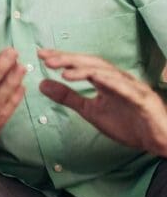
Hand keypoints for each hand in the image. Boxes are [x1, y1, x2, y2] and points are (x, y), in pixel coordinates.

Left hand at [38, 49, 166, 157]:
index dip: (62, 57)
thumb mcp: (90, 111)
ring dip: (84, 69)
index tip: (41, 54)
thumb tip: (41, 83)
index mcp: (106, 80)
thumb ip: (68, 97)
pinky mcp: (143, 99)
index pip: (82, 64)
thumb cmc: (128, 124)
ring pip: (107, 72)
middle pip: (92, 63)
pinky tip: (93, 79)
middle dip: (69, 59)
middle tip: (46, 58)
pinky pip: (126, 87)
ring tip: (63, 71)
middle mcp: (118, 78)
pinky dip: (109, 81)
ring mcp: (132, 87)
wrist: (158, 142)